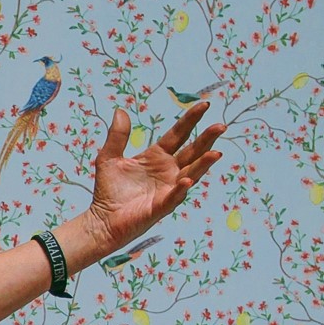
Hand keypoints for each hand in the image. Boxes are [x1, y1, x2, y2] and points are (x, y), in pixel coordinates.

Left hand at [80, 102, 225, 257]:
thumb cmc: (108, 190)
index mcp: (158, 157)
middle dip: (207, 139)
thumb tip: (121, 110)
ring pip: (192, 173)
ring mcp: (169, 188)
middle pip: (193, 151)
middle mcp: (169, 171)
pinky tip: (186, 180)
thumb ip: (117, 136)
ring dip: (204, 164)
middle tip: (221, 126)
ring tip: (216, 153)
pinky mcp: (162, 206)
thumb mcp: (109, 157)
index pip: (179, 134)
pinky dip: (181, 188)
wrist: (102, 220)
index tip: (204, 104)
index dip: (191, 120)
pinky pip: (175, 196)